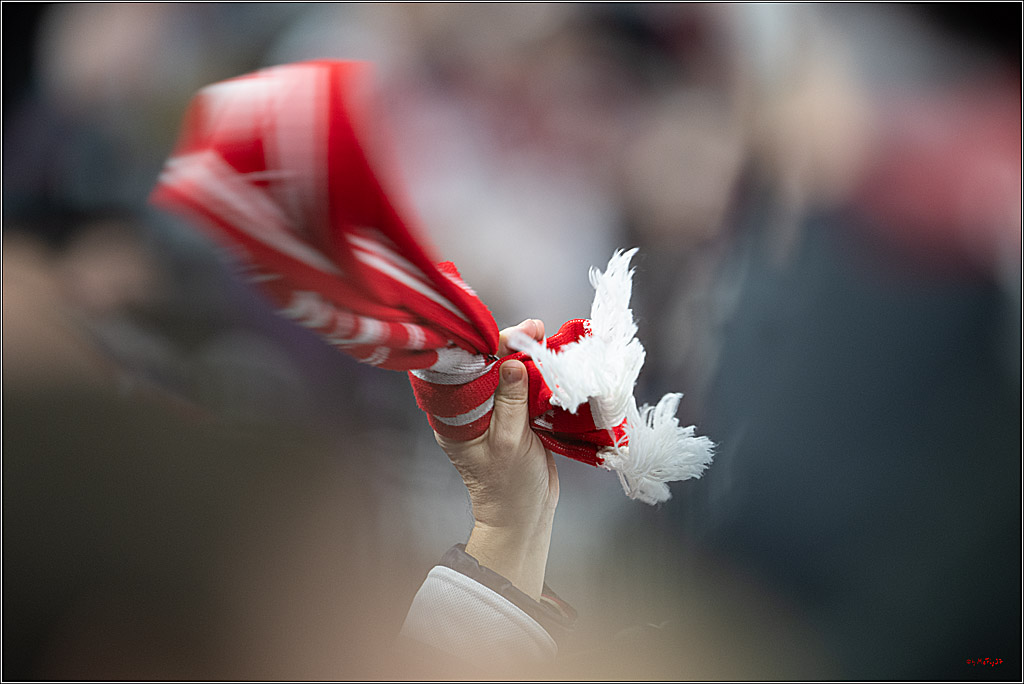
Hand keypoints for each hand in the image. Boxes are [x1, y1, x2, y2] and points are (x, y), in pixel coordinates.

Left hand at [434, 319, 558, 598]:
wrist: (524, 515)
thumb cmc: (508, 486)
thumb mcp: (509, 443)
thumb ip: (510, 403)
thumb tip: (512, 363)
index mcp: (455, 417)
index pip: (465, 371)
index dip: (485, 347)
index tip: (509, 333)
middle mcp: (469, 410)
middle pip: (487, 366)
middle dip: (509, 344)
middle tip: (535, 329)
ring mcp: (493, 412)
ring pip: (506, 373)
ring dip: (526, 353)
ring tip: (543, 335)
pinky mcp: (515, 416)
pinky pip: (523, 387)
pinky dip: (537, 372)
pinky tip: (549, 356)